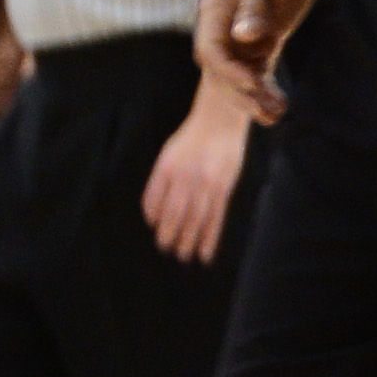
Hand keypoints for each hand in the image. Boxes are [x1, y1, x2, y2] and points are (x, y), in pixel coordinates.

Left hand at [141, 103, 249, 261]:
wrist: (221, 120)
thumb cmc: (192, 137)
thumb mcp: (168, 153)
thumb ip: (160, 181)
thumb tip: (152, 214)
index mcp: (166, 167)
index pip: (152, 199)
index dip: (152, 217)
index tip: (154, 228)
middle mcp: (184, 177)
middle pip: (173, 214)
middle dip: (168, 235)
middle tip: (165, 249)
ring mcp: (205, 184)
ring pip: (194, 220)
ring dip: (188, 241)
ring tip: (183, 256)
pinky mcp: (224, 188)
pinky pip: (215, 219)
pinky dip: (210, 238)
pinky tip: (205, 253)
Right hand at [194, 0, 331, 120]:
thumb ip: (257, 5)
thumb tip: (243, 36)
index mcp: (216, 7)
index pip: (212, 49)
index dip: (229, 71)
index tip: (254, 86)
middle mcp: (223, 24)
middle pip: (222, 69)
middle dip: (242, 93)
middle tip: (268, 114)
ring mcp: (241, 33)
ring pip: (240, 73)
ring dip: (254, 96)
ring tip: (277, 115)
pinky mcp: (262, 38)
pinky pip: (258, 69)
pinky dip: (266, 87)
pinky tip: (281, 105)